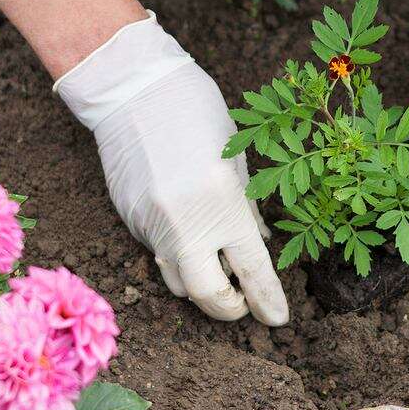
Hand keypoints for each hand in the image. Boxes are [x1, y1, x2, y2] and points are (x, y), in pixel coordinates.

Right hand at [55, 13, 287, 324]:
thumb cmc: (195, 111)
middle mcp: (187, 222)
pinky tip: (186, 230)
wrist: (133, 89)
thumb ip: (247, 207)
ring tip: (217, 270)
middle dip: (229, 308)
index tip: (278, 320)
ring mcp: (153, 224)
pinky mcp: (130, 219)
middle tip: (243, 304)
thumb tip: (258, 245)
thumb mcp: (235, 157)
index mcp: (223, 203)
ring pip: (177, 279)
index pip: (252, 270)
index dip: (268, 300)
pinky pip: (158, 252)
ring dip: (200, 284)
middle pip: (208, 295)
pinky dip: (177, 252)